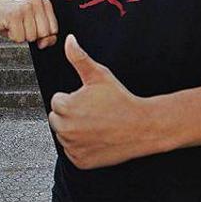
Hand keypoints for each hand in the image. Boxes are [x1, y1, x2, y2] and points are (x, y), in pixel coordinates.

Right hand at [0, 0, 58, 48]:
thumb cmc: (10, 19)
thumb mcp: (32, 27)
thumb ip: (46, 36)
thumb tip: (45, 43)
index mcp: (43, 3)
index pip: (54, 30)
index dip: (42, 35)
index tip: (32, 27)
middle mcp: (36, 2)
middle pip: (43, 34)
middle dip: (31, 35)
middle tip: (21, 26)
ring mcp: (25, 8)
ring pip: (31, 37)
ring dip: (21, 35)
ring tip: (14, 26)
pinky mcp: (14, 15)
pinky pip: (19, 38)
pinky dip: (12, 37)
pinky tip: (8, 26)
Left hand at [47, 35, 164, 169]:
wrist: (143, 127)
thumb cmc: (121, 99)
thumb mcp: (100, 75)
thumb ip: (79, 58)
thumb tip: (69, 40)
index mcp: (65, 107)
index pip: (57, 101)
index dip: (74, 99)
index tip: (91, 101)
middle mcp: (65, 129)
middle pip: (57, 119)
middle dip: (70, 115)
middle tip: (94, 113)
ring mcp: (72, 147)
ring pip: (64, 136)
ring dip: (75, 131)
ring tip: (97, 125)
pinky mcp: (80, 162)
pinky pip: (72, 152)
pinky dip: (81, 147)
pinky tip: (98, 139)